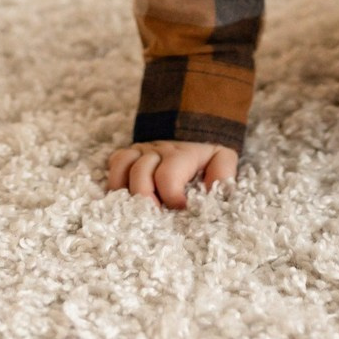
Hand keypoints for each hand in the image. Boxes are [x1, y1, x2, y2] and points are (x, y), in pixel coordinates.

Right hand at [106, 139, 237, 208]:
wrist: (193, 122)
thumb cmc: (206, 152)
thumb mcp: (222, 157)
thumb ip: (223, 172)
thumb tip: (218, 191)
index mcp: (182, 154)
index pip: (168, 175)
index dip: (170, 195)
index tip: (180, 208)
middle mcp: (159, 151)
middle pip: (141, 174)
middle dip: (145, 199)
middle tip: (155, 216)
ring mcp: (143, 151)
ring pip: (124, 167)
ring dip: (127, 191)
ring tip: (137, 210)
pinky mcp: (131, 154)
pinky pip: (115, 163)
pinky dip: (115, 181)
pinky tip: (125, 196)